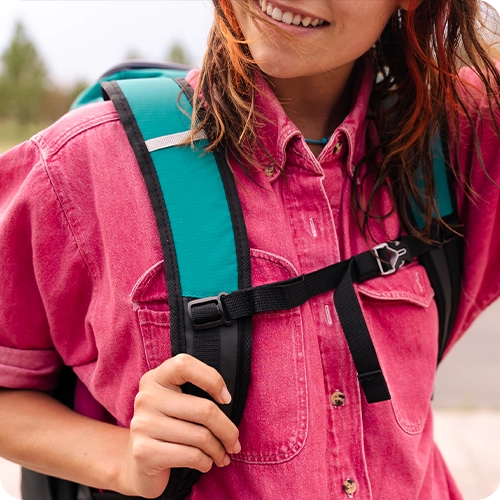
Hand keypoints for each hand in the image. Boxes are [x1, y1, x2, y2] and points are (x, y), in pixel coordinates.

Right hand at [122, 354, 240, 498]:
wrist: (137, 463)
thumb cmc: (169, 427)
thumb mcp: (177, 402)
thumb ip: (195, 392)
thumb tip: (227, 400)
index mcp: (155, 378)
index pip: (185, 365)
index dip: (212, 379)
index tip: (226, 398)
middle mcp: (146, 398)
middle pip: (204, 409)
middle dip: (227, 430)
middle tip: (234, 442)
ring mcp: (143, 425)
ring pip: (201, 437)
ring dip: (218, 450)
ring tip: (222, 455)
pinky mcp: (144, 452)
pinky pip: (191, 456)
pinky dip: (206, 462)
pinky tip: (206, 463)